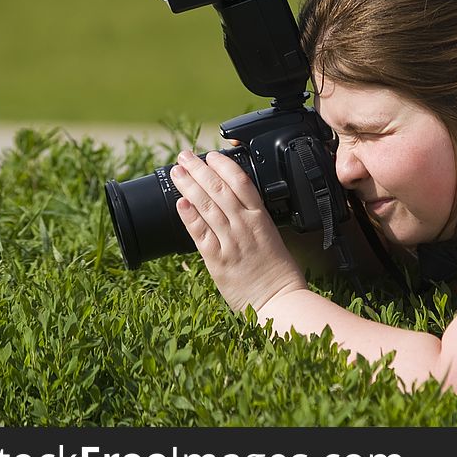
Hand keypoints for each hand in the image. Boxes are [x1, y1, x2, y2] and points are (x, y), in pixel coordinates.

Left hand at [169, 148, 305, 312]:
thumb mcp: (272, 238)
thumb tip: (236, 208)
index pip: (241, 182)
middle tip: (184, 155)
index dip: (224, 165)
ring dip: (189, 186)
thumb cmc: (280, 274)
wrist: (279, 301)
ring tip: (176, 172)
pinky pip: (200, 234)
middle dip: (199, 169)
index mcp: (261, 219)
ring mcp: (231, 242)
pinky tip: (179, 203)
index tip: (210, 156)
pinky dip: (189, 216)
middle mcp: (245, 226)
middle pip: (219, 189)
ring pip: (207, 206)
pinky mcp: (218, 260)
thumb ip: (254, 223)